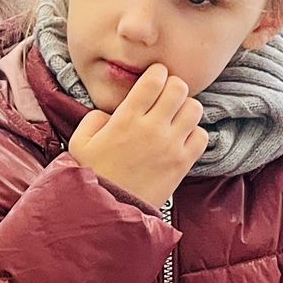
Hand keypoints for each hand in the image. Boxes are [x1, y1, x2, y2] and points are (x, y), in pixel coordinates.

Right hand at [67, 65, 208, 208]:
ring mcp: (170, 145)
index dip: (157, 73)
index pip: (155, 78)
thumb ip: (95, 118)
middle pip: (179, 87)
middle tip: (166, 96)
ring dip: (186, 108)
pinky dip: (194, 133)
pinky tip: (181, 138)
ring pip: (194, 108)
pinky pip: (202, 135)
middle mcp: (151, 128)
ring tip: (175, 117)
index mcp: (126, 118)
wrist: (107, 209)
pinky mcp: (182, 163)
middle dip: (173, 86)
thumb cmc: (92, 175)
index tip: (154, 78)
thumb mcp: (80, 141)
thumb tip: (112, 112)